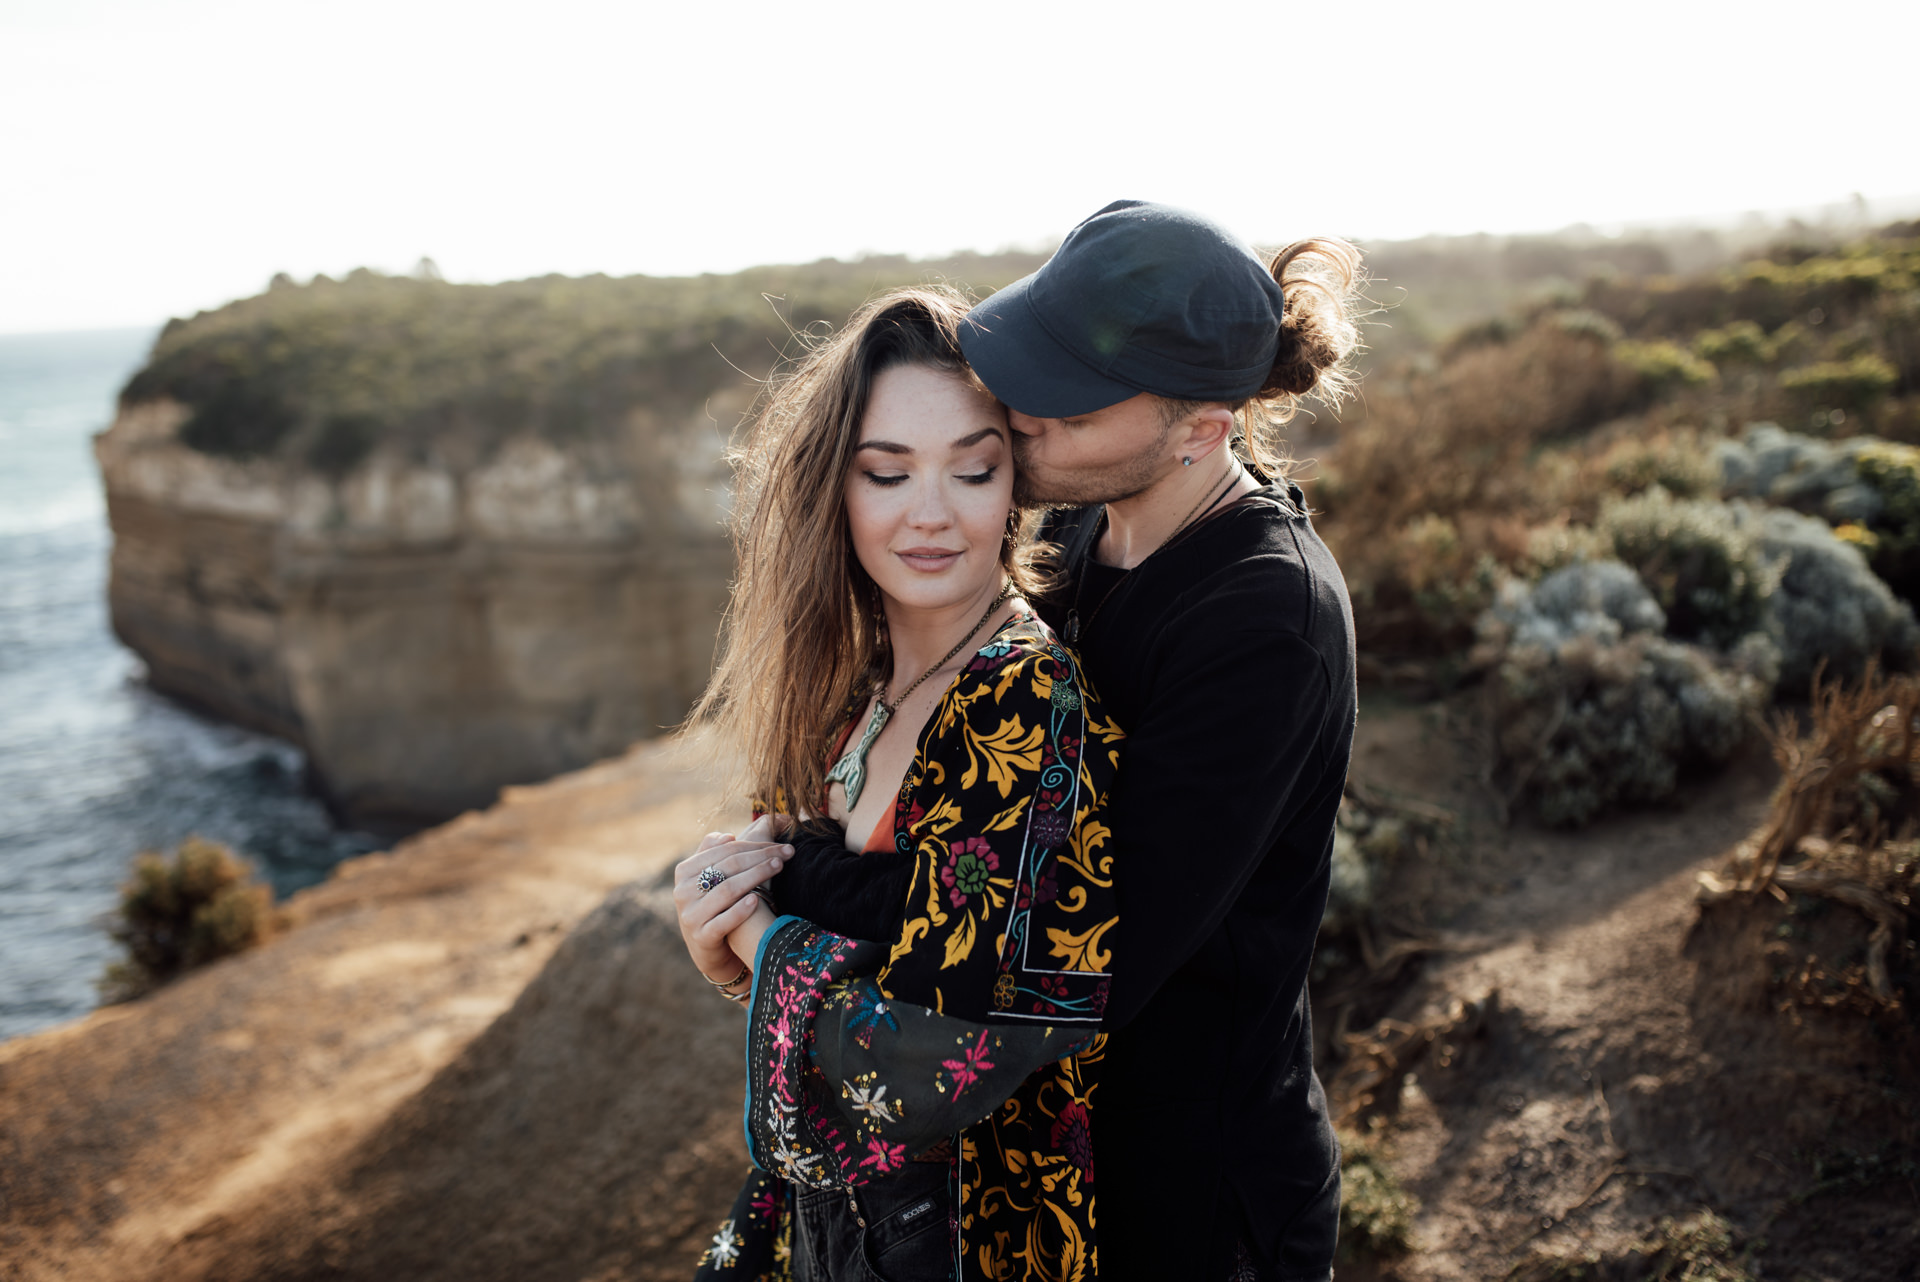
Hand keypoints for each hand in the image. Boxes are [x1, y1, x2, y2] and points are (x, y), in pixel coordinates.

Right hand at [673, 815, 791, 983]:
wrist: (706, 948)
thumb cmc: (713, 905)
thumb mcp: (707, 878)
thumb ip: (714, 852)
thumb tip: (729, 836)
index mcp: (685, 871)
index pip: (724, 850)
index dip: (754, 844)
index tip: (780, 844)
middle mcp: (684, 891)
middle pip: (728, 866)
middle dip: (761, 857)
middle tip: (787, 852)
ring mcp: (691, 915)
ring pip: (727, 890)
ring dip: (756, 876)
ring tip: (778, 867)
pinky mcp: (701, 936)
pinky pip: (723, 921)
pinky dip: (740, 910)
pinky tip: (756, 900)